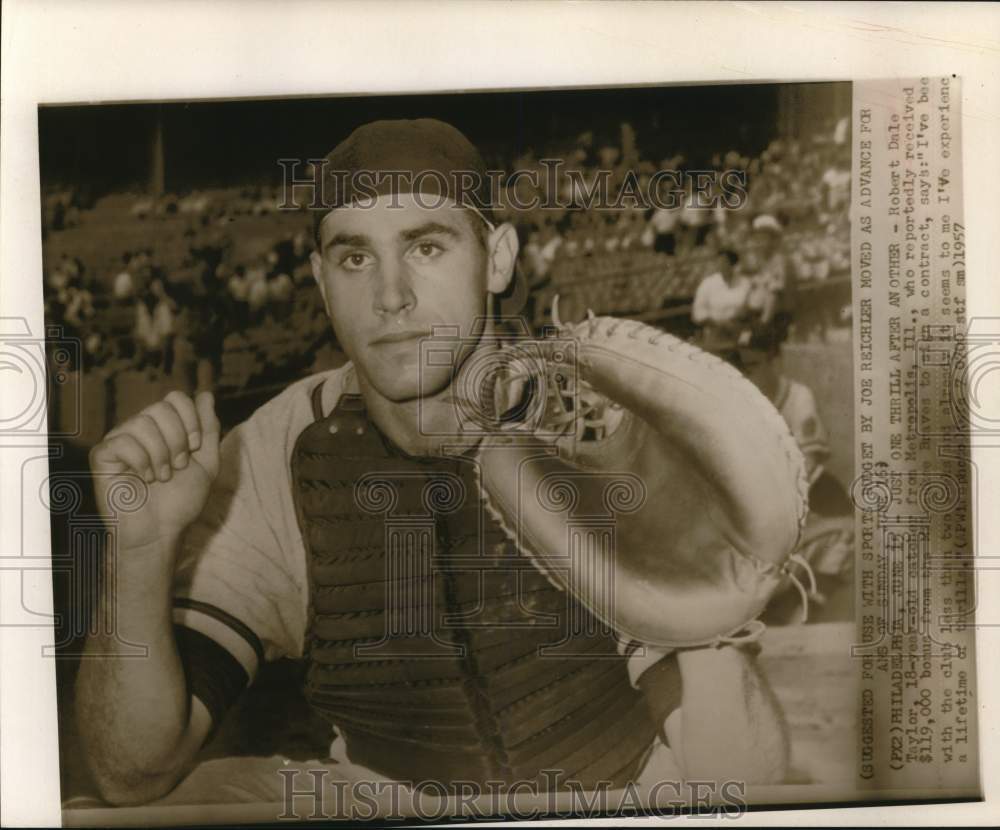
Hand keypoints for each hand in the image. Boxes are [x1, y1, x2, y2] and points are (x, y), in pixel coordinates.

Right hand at [89, 391, 220, 551]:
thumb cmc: (181, 500)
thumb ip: (209, 428)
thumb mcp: (207, 462)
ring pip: (142, 423)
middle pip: (161, 408)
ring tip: (161, 477)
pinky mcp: (102, 456)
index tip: (194, 447)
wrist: (161, 531)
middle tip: (178, 466)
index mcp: (164, 428)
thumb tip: (205, 394)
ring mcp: (120, 440)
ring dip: (160, 454)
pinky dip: (140, 461)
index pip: (176, 398)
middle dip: (178, 439)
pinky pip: (122, 442)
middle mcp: (140, 429)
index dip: (191, 419)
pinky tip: (144, 478)